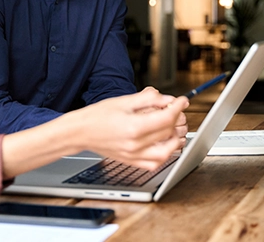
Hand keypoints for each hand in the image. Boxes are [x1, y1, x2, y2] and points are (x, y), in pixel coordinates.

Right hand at [71, 87, 188, 170]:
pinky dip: (164, 155)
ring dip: (174, 139)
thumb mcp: (124, 101)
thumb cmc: (98, 115)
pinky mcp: (132, 161)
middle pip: (168, 132)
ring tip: (173, 129)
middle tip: (175, 109)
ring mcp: (134, 155)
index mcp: (134, 126)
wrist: (81, 131)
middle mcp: (136, 144)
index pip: (166, 118)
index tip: (182, 101)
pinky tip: (163, 145)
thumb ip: (148, 99)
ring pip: (166, 152)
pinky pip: (154, 163)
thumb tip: (167, 99)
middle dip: (176, 119)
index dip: (178, 107)